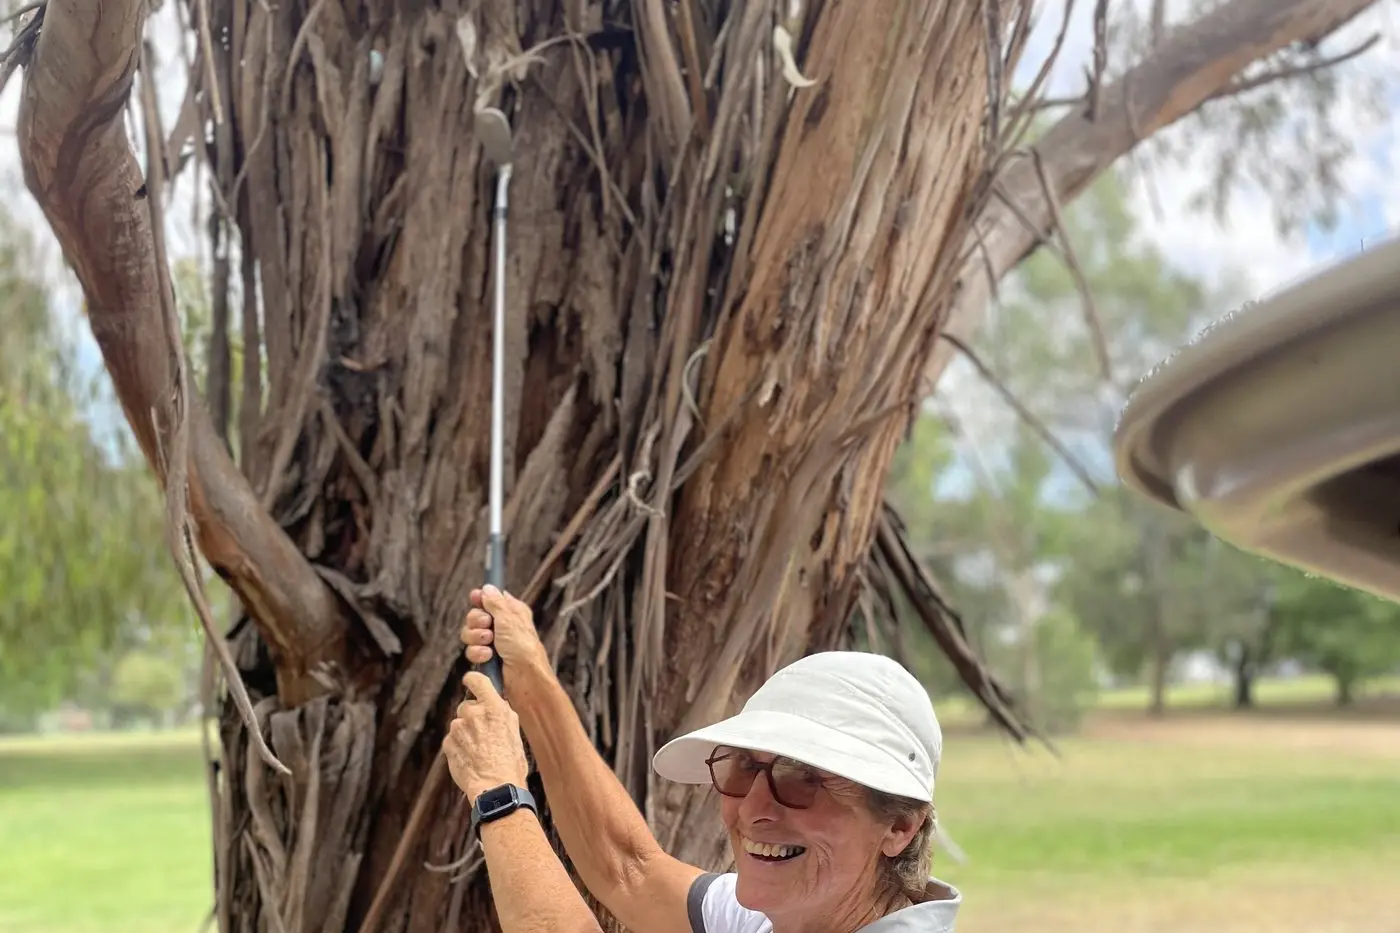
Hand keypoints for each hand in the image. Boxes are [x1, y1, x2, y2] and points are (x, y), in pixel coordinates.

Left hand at [444, 671, 530, 800]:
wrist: (496, 788)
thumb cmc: (511, 763)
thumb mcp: (514, 731)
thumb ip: (501, 713)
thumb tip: (495, 704)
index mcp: (494, 708)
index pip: (477, 680)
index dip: (472, 680)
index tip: (471, 682)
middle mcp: (474, 714)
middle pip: (466, 705)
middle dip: (472, 716)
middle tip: (483, 733)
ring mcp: (458, 729)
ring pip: (459, 724)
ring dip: (466, 733)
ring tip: (479, 750)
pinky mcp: (448, 744)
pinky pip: (451, 740)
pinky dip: (458, 746)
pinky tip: (471, 757)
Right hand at [461, 584, 547, 672]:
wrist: (524, 677)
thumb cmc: (523, 647)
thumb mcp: (509, 619)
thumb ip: (495, 602)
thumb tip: (487, 588)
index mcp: (511, 612)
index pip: (491, 599)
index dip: (481, 598)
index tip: (475, 597)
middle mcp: (501, 626)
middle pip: (475, 616)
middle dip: (477, 621)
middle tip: (487, 625)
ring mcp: (493, 642)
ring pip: (470, 634)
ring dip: (476, 638)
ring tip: (489, 643)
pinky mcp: (486, 658)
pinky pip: (471, 650)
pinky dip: (478, 653)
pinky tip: (488, 656)